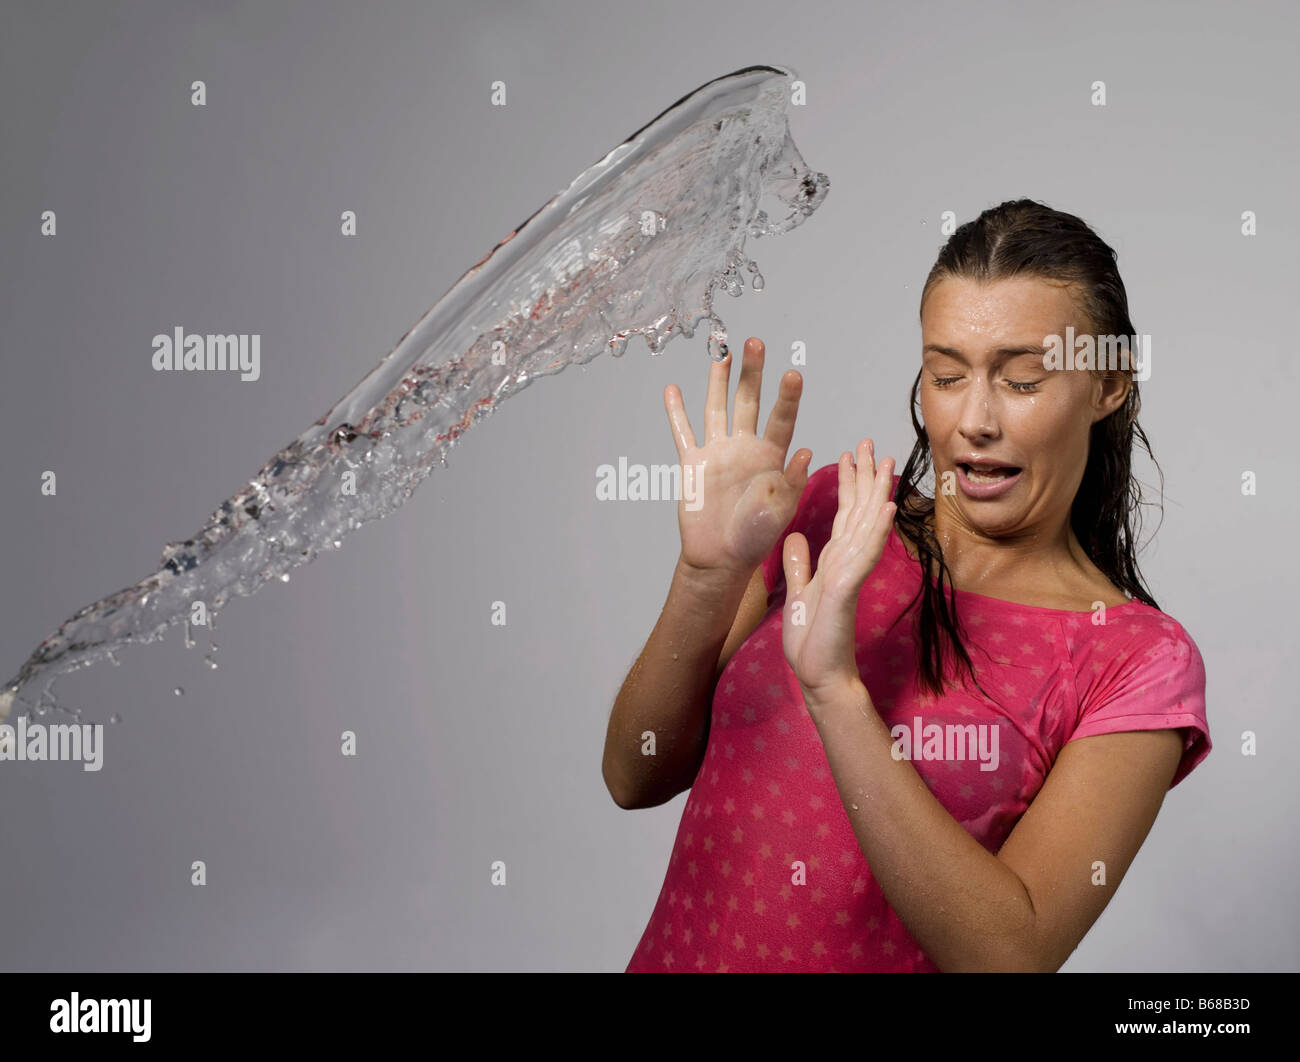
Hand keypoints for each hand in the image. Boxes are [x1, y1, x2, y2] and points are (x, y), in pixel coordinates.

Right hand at [664, 337, 811, 577]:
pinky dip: (676, 412)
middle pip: (749, 401)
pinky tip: (673, 389)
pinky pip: (683, 432)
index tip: (793, 374)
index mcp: (772, 457)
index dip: (787, 398)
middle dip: (752, 372)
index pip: (782, 420)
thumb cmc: (755, 538)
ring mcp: (719, 452)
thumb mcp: (781, 511)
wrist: (721, 558)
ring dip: (719, 380)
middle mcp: (746, 447)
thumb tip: (807, 452)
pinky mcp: (693, 463)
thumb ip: (791, 482)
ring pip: (717, 408)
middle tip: (756, 342)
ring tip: (721, 351)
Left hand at [781, 440, 895, 700]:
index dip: (847, 485)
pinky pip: (864, 554)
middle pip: (859, 511)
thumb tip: (797, 537)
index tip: (849, 455)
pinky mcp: (848, 588)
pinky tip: (886, 508)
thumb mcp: (798, 592)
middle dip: (866, 476)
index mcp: (833, 561)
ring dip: (877, 493)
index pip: (844, 515)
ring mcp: (850, 573)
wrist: (818, 675)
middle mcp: (846, 562)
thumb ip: (799, 565)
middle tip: (871, 442)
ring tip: (886, 462)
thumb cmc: (812, 641)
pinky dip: (876, 530)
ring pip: (867, 525)